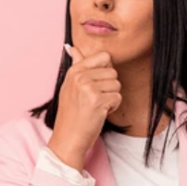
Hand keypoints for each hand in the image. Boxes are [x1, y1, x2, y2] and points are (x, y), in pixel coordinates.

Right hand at [48, 44, 122, 163]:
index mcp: (74, 71)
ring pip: (117, 85)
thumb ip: (76, 65)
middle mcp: (80, 77)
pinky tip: (100, 113)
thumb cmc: (71, 114)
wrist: (68, 138)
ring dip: (111, 98)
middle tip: (95, 99)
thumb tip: (72, 47)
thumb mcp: (69, 86)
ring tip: (97, 106)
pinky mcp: (97, 101)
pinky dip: (113, 107)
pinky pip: (118, 98)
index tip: (97, 83)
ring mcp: (88, 88)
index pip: (103, 56)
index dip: (106, 71)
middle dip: (109, 87)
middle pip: (113, 72)